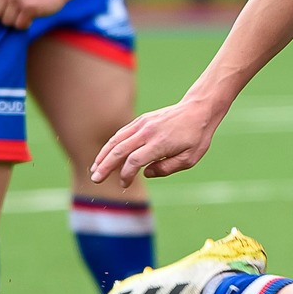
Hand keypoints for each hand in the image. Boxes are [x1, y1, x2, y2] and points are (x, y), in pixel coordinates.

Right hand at [90, 94, 226, 184]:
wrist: (198, 110)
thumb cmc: (196, 137)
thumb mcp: (189, 159)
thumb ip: (167, 168)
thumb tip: (147, 173)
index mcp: (159, 144)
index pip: (134, 161)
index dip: (126, 174)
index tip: (124, 184)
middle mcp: (147, 132)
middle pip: (120, 150)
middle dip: (105, 166)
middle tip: (95, 179)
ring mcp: (142, 124)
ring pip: (117, 140)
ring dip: (104, 155)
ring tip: (95, 168)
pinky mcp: (141, 120)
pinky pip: (122, 133)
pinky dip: (111, 144)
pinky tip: (105, 154)